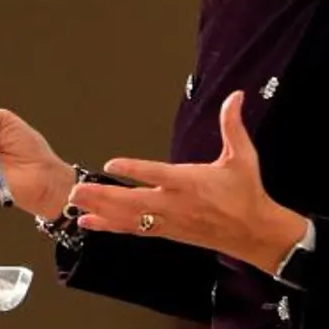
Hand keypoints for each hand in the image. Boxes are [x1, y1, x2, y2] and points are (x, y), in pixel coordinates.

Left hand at [68, 90, 309, 272]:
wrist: (254, 232)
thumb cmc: (246, 192)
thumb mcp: (243, 156)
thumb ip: (232, 125)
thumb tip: (236, 96)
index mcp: (191, 182)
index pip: (158, 174)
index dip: (135, 169)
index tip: (112, 163)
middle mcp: (175, 203)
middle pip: (134, 201)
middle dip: (104, 196)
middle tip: (77, 190)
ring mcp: (168, 220)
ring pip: (129, 217)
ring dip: (101, 211)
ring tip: (74, 204)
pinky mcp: (166, 231)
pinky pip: (134, 229)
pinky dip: (110, 226)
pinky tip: (89, 223)